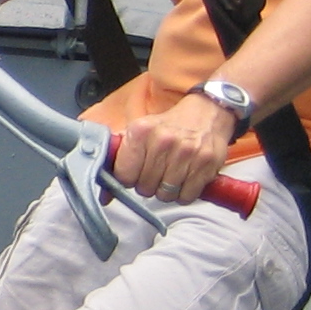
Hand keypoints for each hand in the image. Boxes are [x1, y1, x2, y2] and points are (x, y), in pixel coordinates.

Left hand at [109, 93, 238, 204]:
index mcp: (141, 131)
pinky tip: (184, 179)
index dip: (128, 178)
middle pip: (144, 188)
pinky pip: (187, 196)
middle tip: (155, 172)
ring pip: (165, 195)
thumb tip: (103, 196)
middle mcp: (163, 141)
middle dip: (147, 185)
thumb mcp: (139, 133)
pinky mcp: (207, 164)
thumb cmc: (168, 126)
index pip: (124, 175)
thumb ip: (119, 160)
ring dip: (166, 191)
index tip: (134, 173)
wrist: (206, 113)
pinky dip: (184, 194)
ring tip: (169, 175)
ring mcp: (187, 153)